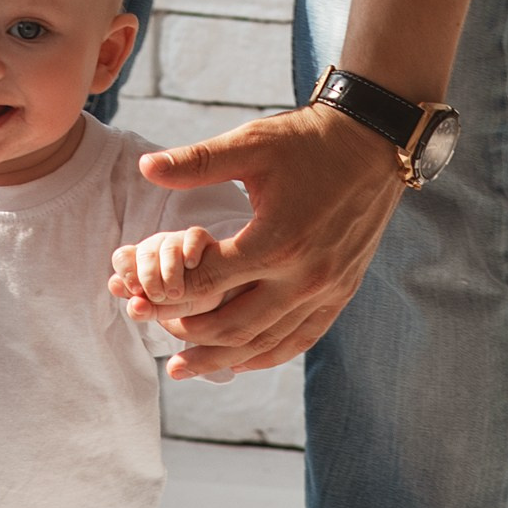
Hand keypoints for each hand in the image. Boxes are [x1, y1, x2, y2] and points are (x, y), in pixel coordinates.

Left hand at [109, 221, 218, 322]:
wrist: (212, 293)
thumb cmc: (181, 299)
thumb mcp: (161, 310)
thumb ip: (143, 310)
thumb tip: (133, 306)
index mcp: (138, 263)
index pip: (122, 258)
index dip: (127, 273)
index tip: (137, 291)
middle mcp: (155, 247)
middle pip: (145, 253)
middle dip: (149, 277)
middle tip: (160, 296)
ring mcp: (176, 239)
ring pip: (168, 248)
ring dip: (170, 271)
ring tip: (177, 292)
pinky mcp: (197, 237)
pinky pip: (192, 237)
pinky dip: (190, 251)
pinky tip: (191, 265)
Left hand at [124, 105, 404, 376]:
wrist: (373, 141)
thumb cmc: (306, 140)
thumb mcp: (251, 143)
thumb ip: (197, 162)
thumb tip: (145, 168)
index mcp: (276, 240)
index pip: (208, 284)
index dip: (166, 297)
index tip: (134, 301)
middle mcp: (303, 275)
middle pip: (233, 325)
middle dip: (186, 333)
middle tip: (150, 332)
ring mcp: (327, 289)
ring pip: (265, 342)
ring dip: (221, 358)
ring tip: (182, 367)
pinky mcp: (342, 292)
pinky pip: (302, 338)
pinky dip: (268, 354)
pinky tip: (240, 361)